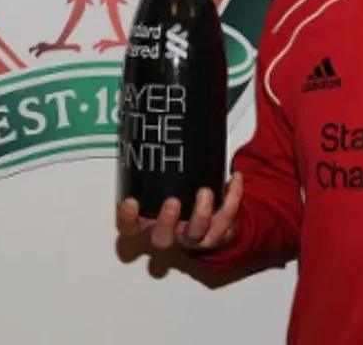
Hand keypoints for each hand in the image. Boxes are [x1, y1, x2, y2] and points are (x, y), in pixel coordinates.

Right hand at [117, 172, 243, 252]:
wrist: (211, 222)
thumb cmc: (183, 195)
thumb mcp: (165, 180)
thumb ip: (159, 162)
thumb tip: (157, 125)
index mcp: (151, 221)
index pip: (131, 228)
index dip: (128, 219)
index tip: (131, 203)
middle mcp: (171, 233)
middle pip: (162, 238)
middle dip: (166, 222)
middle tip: (172, 202)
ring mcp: (193, 236)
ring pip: (195, 234)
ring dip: (201, 214)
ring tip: (205, 192)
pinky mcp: (217, 234)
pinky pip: (226, 218)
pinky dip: (233, 197)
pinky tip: (235, 179)